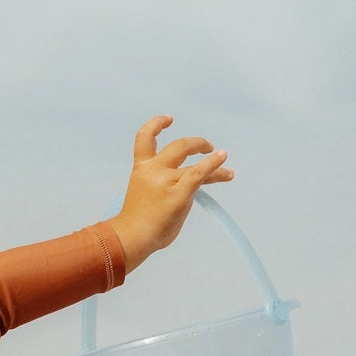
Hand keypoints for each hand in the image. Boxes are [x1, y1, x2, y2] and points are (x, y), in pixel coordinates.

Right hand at [107, 115, 233, 273]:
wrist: (132, 236)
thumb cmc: (136, 223)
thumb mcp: (141, 194)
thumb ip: (158, 186)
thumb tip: (182, 192)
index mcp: (141, 169)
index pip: (144, 139)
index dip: (156, 125)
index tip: (169, 119)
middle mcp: (154, 170)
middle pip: (178, 147)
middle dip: (195, 144)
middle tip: (207, 146)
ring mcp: (167, 181)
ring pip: (194, 165)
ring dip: (211, 160)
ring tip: (222, 158)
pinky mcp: (180, 193)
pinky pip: (200, 174)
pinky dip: (213, 165)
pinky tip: (223, 161)